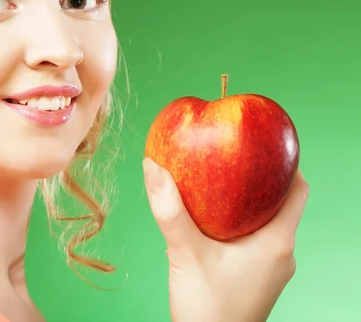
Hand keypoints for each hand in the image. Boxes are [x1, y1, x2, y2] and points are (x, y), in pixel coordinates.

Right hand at [143, 158, 308, 321]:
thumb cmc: (207, 310)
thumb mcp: (185, 254)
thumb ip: (169, 210)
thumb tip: (151, 165)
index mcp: (277, 241)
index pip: (298, 189)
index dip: (285, 162)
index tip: (262, 144)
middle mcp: (281, 253)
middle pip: (279, 201)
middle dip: (258, 178)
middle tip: (230, 157)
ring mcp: (270, 267)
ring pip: (263, 221)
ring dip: (243, 202)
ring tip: (214, 183)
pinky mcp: (257, 278)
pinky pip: (252, 238)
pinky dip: (235, 222)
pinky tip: (206, 221)